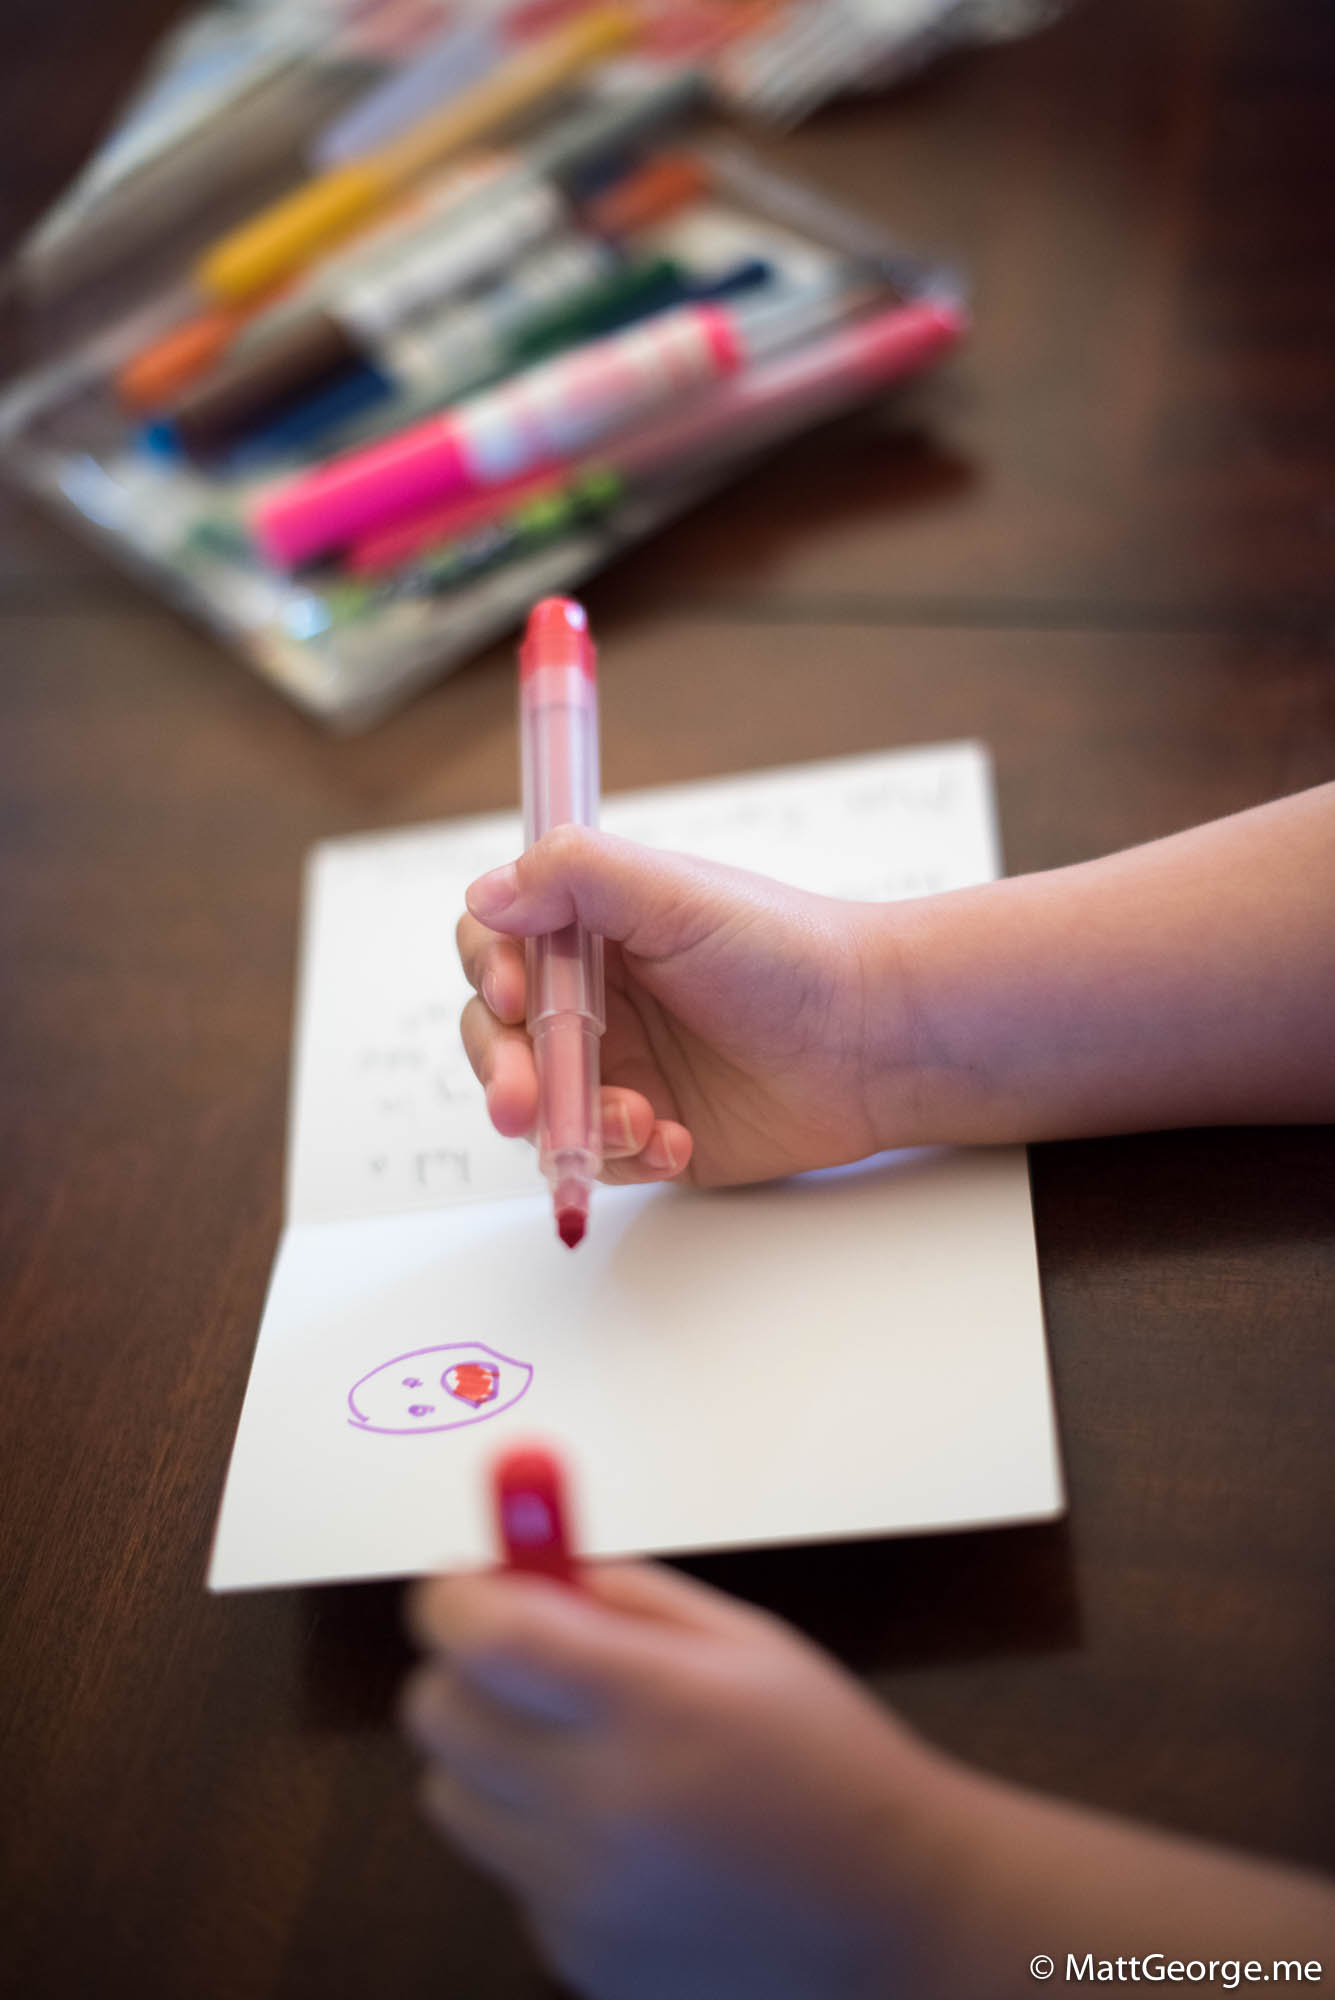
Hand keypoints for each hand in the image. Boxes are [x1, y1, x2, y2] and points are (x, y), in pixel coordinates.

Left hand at [402, 1561, 955, 1999]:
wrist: (893, 1915)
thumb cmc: (825, 1758)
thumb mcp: (744, 1641)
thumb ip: (627, 1596)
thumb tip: (521, 1565)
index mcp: (652, 1705)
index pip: (485, 1638)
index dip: (452, 1598)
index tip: (461, 1588)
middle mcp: (603, 1806)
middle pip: (439, 1714)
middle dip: (465, 1671)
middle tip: (521, 1664)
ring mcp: (581, 1896)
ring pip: (451, 1796)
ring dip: (491, 1760)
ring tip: (583, 1757)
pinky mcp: (575, 1957)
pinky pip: (506, 1870)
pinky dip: (540, 1841)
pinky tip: (629, 1841)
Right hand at [457, 828, 913, 1187]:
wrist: (874, 1040)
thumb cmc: (788, 951)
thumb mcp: (675, 891)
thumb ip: (574, 875)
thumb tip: (485, 892)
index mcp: (591, 929)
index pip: (497, 943)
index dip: (492, 969)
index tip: (519, 996)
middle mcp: (594, 998)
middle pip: (500, 1035)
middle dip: (504, 1070)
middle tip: (521, 1101)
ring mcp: (618, 1068)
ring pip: (538, 1106)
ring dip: (568, 1119)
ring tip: (638, 1120)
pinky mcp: (648, 1132)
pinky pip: (597, 1156)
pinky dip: (624, 1155)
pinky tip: (676, 1141)